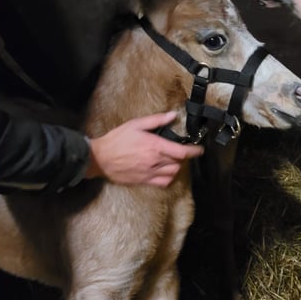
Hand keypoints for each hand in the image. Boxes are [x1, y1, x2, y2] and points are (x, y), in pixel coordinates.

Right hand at [85, 111, 203, 186]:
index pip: (182, 152)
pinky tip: (165, 171)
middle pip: (179, 163)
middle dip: (183, 157)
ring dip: (176, 167)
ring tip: (173, 160)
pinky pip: (163, 183)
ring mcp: (149, 173)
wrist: (100, 158)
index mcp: (155, 146)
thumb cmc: (117, 140)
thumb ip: (156, 120)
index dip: (194, 151)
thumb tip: (172, 116)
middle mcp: (155, 161)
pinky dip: (168, 178)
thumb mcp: (136, 124)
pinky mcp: (144, 181)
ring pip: (173, 174)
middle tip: (181, 151)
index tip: (200, 149)